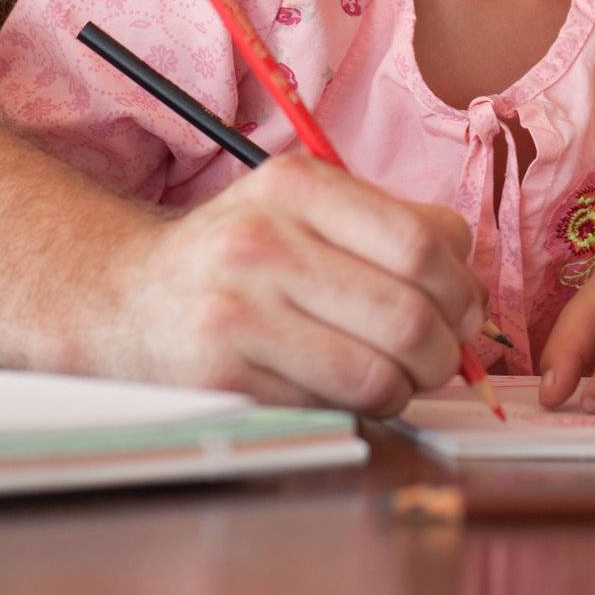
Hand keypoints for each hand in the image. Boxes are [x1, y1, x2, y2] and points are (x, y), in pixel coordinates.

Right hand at [89, 154, 486, 416]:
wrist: (122, 298)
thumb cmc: (238, 254)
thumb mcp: (303, 206)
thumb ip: (390, 225)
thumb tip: (472, 278)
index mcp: (297, 185)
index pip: (421, 242)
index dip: (463, 286)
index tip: (468, 308)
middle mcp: (264, 241)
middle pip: (408, 312)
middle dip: (447, 348)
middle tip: (446, 356)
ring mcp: (238, 311)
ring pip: (377, 370)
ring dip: (409, 386)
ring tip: (402, 378)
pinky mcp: (222, 377)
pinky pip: (331, 406)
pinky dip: (361, 408)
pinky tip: (351, 391)